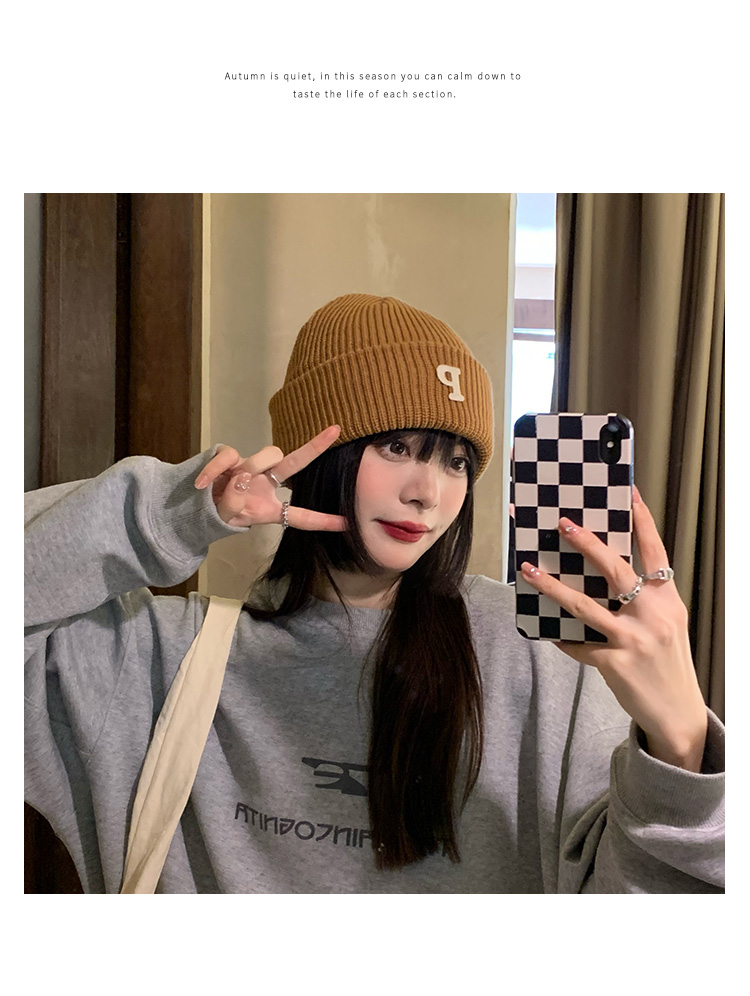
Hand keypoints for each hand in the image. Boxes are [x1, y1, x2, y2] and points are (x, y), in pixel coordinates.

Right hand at [194, 424, 347, 532]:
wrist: (190, 507)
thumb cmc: (216, 515)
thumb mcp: (227, 519)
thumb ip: (234, 504)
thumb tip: (241, 477)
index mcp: (270, 507)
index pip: (300, 515)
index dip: (322, 520)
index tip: (347, 523)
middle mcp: (265, 483)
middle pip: (293, 462)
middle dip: (314, 446)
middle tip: (335, 430)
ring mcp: (248, 467)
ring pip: (265, 455)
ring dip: (251, 468)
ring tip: (228, 485)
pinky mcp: (229, 456)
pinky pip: (229, 455)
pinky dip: (215, 470)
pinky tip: (203, 484)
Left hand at [519, 488, 707, 770]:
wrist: (678, 713)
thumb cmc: (666, 661)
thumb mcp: (665, 623)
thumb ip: (642, 598)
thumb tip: (602, 570)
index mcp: (667, 599)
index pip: (655, 551)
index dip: (641, 520)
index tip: (627, 491)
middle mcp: (654, 614)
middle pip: (616, 570)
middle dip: (588, 545)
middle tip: (563, 523)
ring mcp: (634, 639)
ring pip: (585, 606)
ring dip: (553, 586)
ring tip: (529, 570)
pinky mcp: (616, 663)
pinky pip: (579, 645)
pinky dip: (562, 638)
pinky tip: (546, 630)